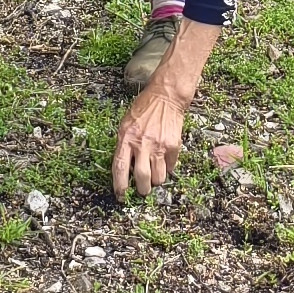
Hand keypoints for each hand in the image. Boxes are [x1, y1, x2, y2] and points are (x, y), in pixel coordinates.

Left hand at [113, 77, 194, 198]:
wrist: (166, 97)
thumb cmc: (144, 109)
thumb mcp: (125, 124)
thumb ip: (124, 145)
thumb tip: (125, 167)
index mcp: (126, 138)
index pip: (120, 167)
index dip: (119, 185)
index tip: (121, 195)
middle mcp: (142, 143)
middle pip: (141, 176)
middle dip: (142, 189)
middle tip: (142, 191)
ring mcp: (159, 145)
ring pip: (158, 177)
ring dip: (156, 181)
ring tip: (154, 177)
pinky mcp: (173, 146)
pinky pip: (170, 167)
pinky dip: (167, 169)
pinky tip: (163, 163)